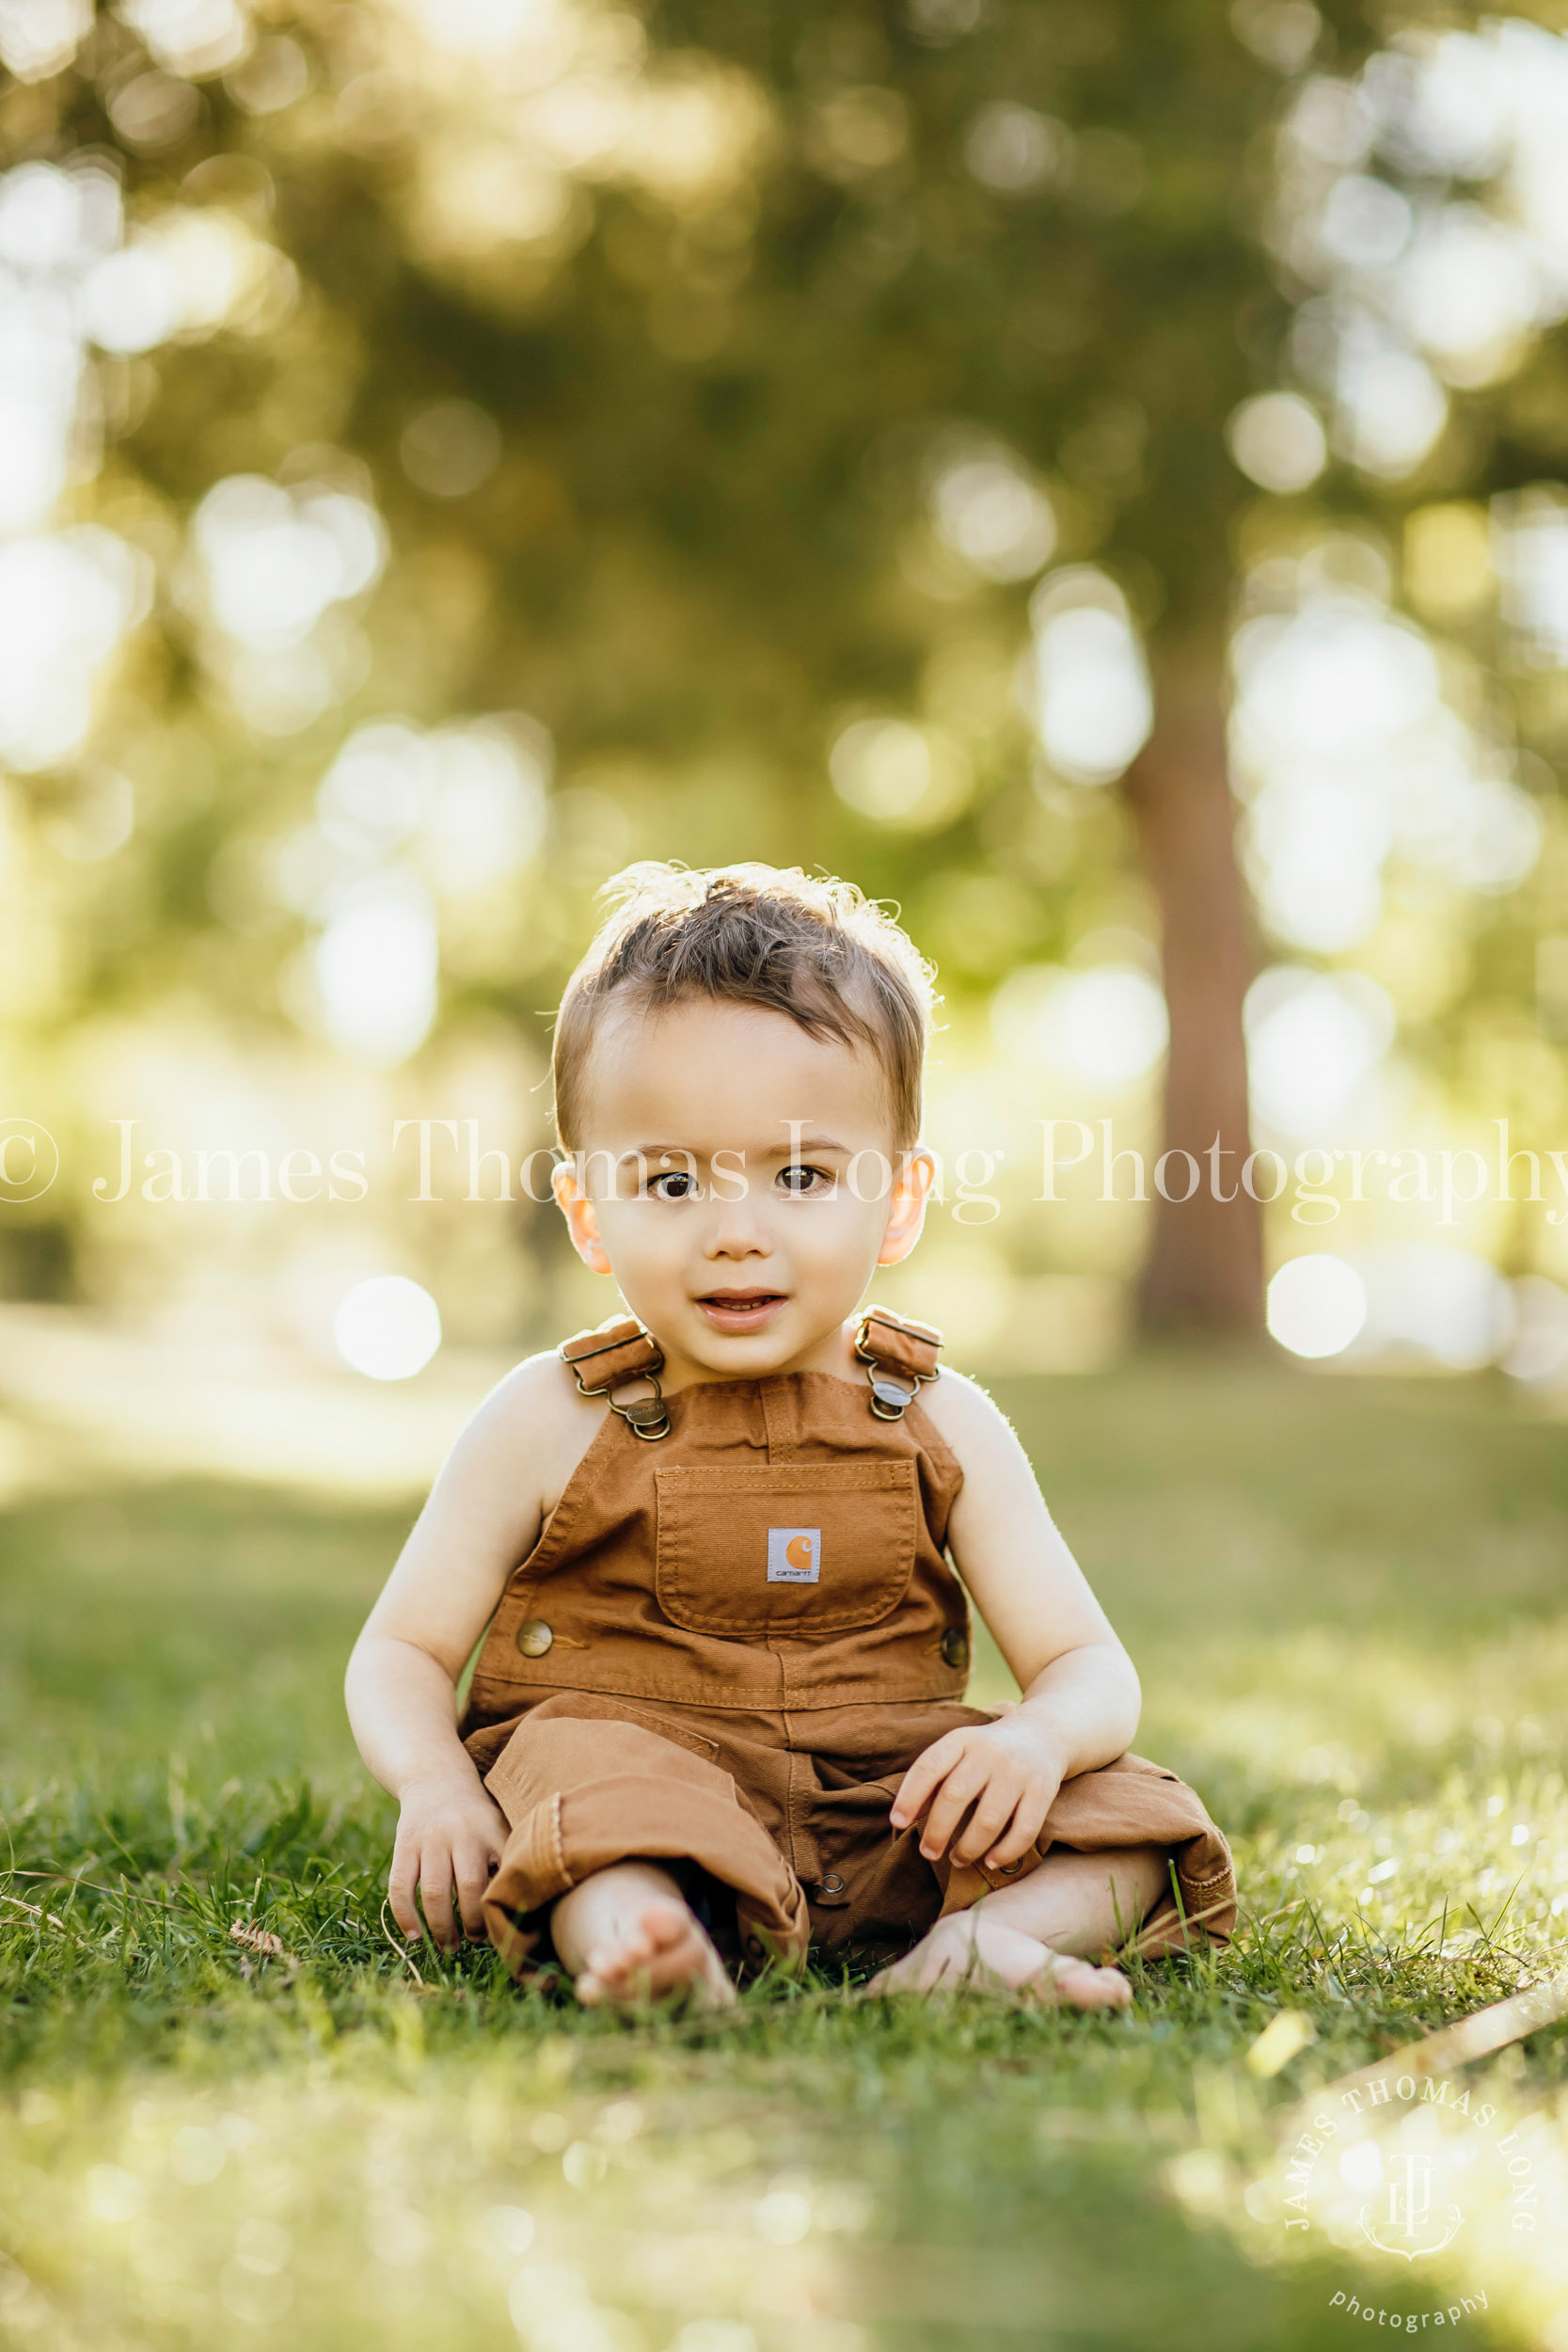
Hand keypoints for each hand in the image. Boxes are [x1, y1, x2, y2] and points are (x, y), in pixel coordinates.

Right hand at [388, 1769, 507, 1950]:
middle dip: (475, 1923)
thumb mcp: (500, 1825)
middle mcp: (461, 1834)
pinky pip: (401, 1887)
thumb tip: (525, 1906)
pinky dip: (404, 1915)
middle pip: (470, 1887)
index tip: (508, 1927)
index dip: (505, 1905)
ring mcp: (430, 1840)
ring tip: (451, 1946)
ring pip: (434, 1893)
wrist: (435, 1776)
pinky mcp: (404, 1846)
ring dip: (442, 1927)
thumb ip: (510, 1858)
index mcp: (491, 1830)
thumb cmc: (476, 1815)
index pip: (504, 1873)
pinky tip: (414, 1935)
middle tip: (477, 1941)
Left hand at [890, 1711, 1068, 1870]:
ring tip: (957, 1859)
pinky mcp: (1043, 1791)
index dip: (910, 1796)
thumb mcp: (959, 1752)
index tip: (897, 1822)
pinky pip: (1024, 1830)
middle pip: (955, 1795)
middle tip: (928, 1853)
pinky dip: (1004, 1852)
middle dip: (937, 1831)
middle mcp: (990, 1752)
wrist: (1044, 1734)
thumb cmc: (988, 1753)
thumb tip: (903, 1817)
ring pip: (988, 1820)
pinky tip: (989, 1862)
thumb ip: (933, 1780)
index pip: (929, 1766)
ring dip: (968, 1848)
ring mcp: (1018, 1771)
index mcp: (962, 1740)